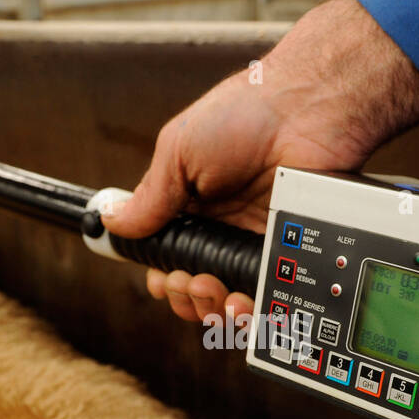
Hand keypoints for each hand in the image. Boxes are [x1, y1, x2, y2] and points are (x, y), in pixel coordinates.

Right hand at [102, 0, 418, 322]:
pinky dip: (252, 308)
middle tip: (190, 279)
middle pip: (195, 285)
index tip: (162, 278)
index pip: (168, 255)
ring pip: (229, 297)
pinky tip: (241, 300)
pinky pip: (267, 292)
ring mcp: (256, 241)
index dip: (162, 274)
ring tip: (211, 287)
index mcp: (192, 205)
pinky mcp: (287, 250)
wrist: (307, 110)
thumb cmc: (244, 114)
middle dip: (185, 294)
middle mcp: (223, 227)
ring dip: (212, 305)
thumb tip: (111, 222)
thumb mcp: (180, 150)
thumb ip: (149, 195)